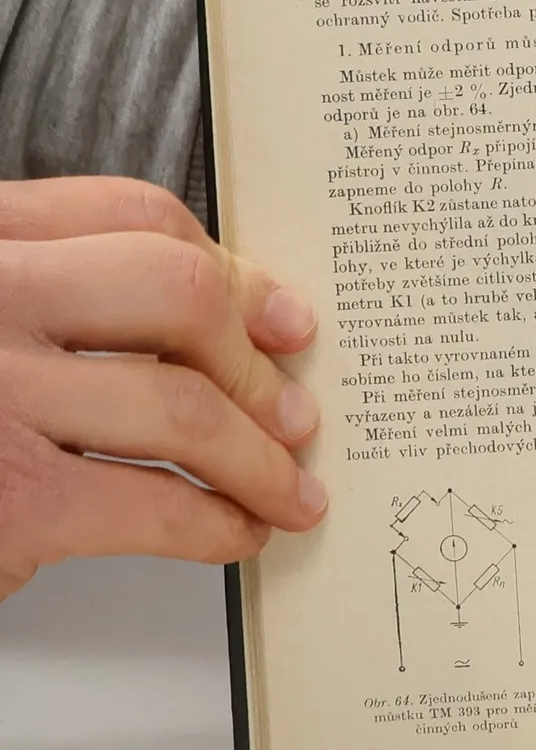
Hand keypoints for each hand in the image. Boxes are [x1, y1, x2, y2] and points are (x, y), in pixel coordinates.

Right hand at [0, 177, 325, 601]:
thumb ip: (58, 292)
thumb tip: (232, 318)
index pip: (134, 216)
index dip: (234, 271)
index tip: (283, 317)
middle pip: (179, 292)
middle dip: (255, 363)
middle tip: (294, 413)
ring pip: (183, 406)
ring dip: (260, 460)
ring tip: (287, 490)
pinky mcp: (10, 499)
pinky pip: (156, 504)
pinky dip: (217, 524)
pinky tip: (234, 533)